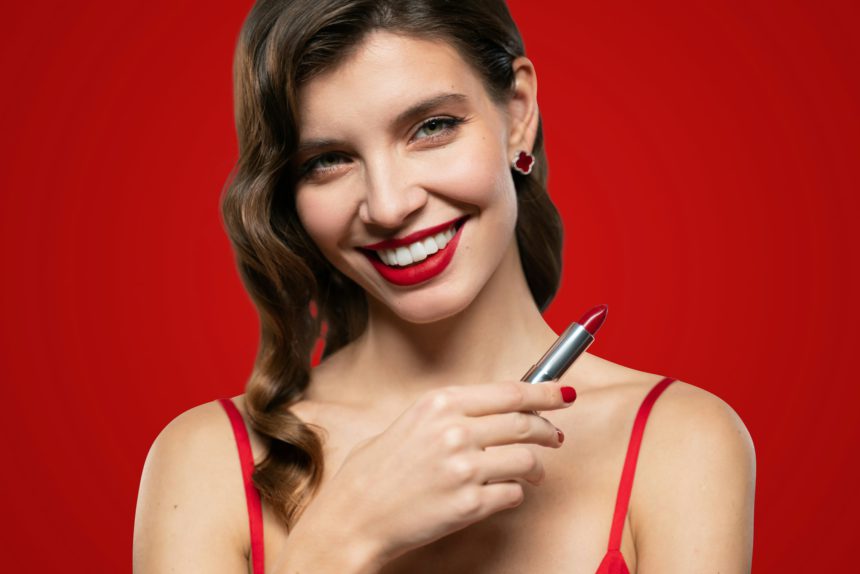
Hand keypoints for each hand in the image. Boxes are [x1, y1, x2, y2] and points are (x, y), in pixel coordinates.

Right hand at [299, 380, 575, 565]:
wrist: (352, 517)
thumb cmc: (374, 472)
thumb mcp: (408, 423)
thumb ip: (451, 415)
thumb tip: (496, 411)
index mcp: (440, 403)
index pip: (509, 392)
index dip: (544, 392)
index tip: (563, 393)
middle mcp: (455, 430)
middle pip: (524, 423)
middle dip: (549, 430)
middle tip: (557, 436)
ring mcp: (464, 468)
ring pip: (527, 460)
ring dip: (538, 466)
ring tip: (535, 472)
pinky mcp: (469, 504)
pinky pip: (513, 494)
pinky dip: (515, 494)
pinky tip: (504, 494)